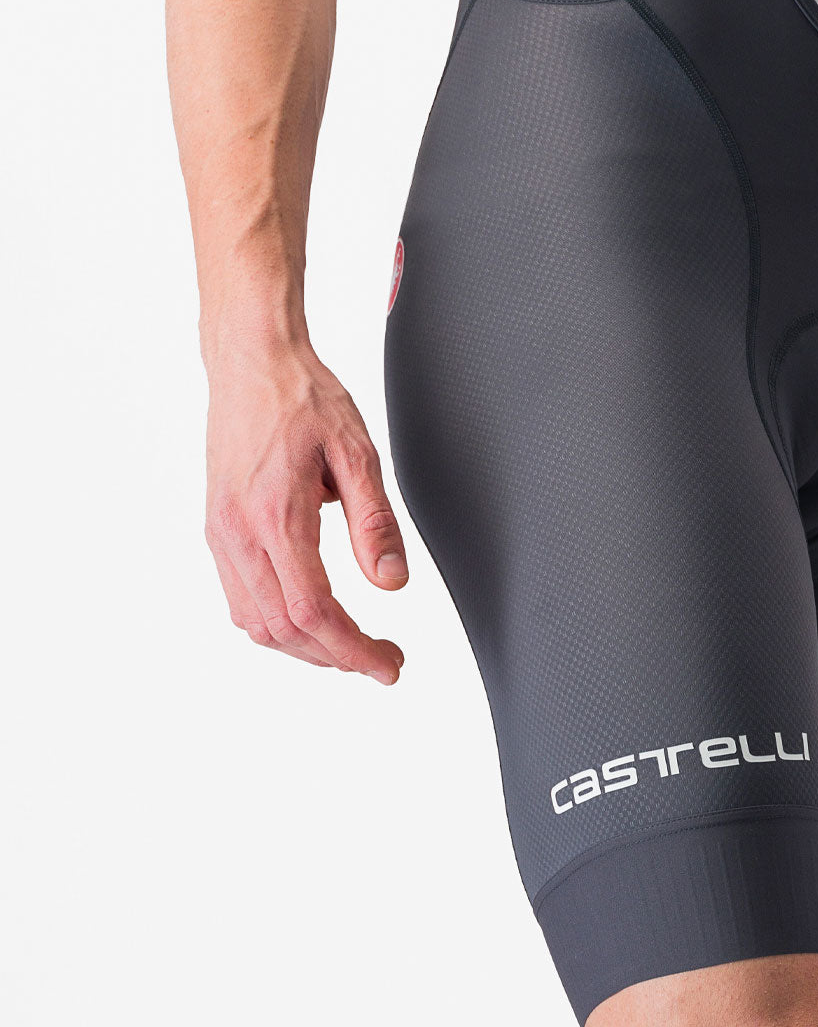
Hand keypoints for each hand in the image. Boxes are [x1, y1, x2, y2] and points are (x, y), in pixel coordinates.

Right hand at [203, 344, 407, 682]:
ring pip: (255, 623)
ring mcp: (220, 534)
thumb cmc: (304, 398)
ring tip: (352, 646)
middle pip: (283, 629)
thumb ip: (375, 523)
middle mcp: (238, 533)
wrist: (251, 361)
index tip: (388, 665)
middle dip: (336, 656)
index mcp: (276, 516)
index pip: (313, 612)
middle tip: (383, 660)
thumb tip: (392, 583)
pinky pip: (239, 599)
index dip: (354, 650)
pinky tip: (310, 619)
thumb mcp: (357, 453)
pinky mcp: (216, 529)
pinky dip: (276, 624)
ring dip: (305, 647)